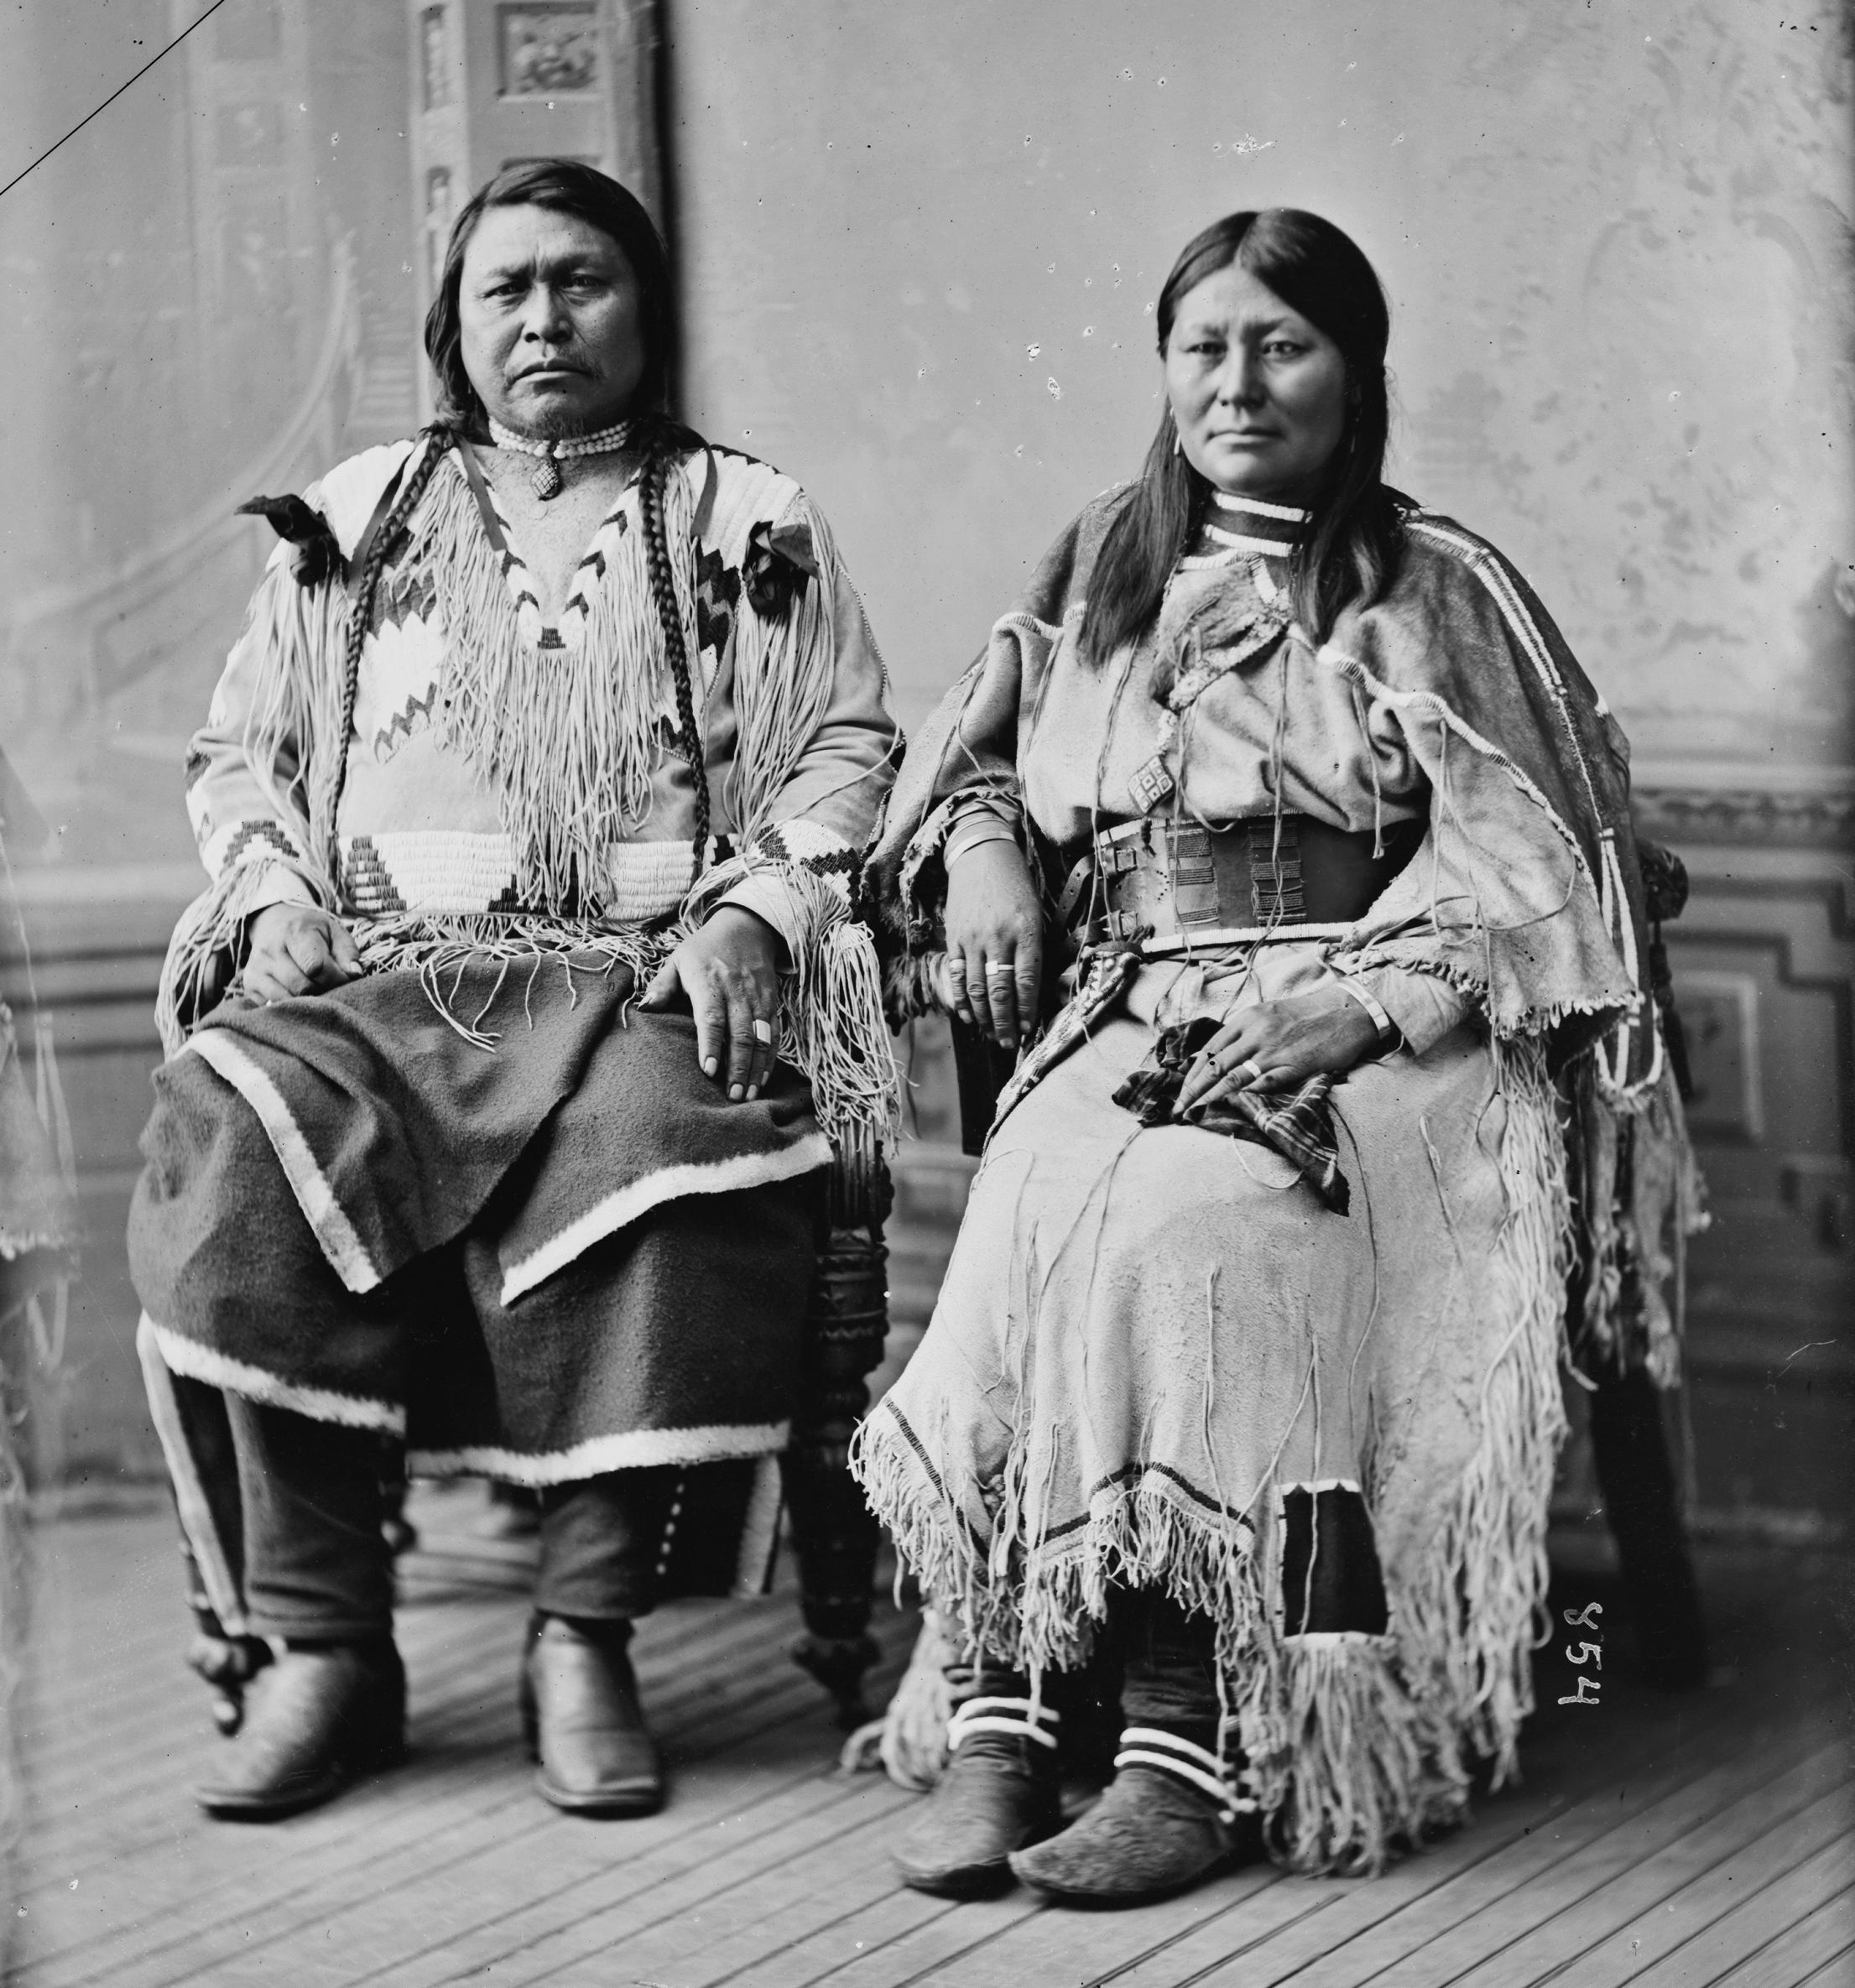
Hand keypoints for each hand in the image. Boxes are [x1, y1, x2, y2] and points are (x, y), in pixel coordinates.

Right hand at [242, 903, 361, 1003]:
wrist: (274, 923)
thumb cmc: (310, 930)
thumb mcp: (333, 930)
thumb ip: (347, 952)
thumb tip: (355, 974)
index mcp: (293, 933)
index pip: (317, 967)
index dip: (337, 978)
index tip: (346, 978)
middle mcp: (269, 951)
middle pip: (303, 987)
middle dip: (324, 990)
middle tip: (331, 985)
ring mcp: (256, 969)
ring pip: (288, 1000)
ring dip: (308, 1001)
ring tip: (316, 989)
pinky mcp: (249, 984)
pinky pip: (273, 1006)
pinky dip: (290, 1006)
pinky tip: (299, 994)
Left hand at [640, 905, 785, 1100]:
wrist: (746, 927)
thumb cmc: (704, 949)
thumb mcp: (677, 960)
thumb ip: (662, 986)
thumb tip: (646, 1007)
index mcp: (709, 981)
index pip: (711, 1018)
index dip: (711, 1045)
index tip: (709, 1071)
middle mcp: (736, 990)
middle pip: (740, 1034)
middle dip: (737, 1068)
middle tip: (730, 1096)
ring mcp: (757, 997)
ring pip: (760, 1038)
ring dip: (754, 1069)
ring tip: (746, 1095)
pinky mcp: (772, 1001)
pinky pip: (774, 1033)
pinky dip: (770, 1058)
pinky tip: (761, 1079)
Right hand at [942, 839, 1041, 1047]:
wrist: (981, 856)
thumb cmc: (1016, 885)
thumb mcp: (1036, 913)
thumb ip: (1034, 950)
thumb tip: (1033, 990)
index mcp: (1025, 931)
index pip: (1026, 981)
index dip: (1027, 1009)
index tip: (1029, 1028)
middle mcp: (998, 937)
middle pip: (1000, 991)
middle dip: (1005, 1022)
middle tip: (1009, 1042)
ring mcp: (973, 939)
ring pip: (976, 989)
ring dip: (985, 1017)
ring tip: (992, 1034)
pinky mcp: (954, 938)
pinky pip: (957, 976)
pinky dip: (961, 1000)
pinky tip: (969, 1016)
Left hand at [1175, 986, 1381, 1113]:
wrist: (1346, 1012)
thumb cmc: (1306, 1015)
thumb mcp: (1268, 1014)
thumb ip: (1243, 1033)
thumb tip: (1216, 1057)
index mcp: (1248, 1018)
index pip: (1209, 1048)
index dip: (1192, 1072)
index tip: (1181, 1090)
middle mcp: (1257, 1033)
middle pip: (1215, 1065)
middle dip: (1193, 1090)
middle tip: (1178, 1109)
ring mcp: (1275, 1050)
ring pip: (1235, 1077)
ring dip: (1212, 1098)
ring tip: (1196, 1112)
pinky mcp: (1295, 1066)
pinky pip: (1266, 1084)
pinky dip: (1248, 1096)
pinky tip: (1233, 1107)